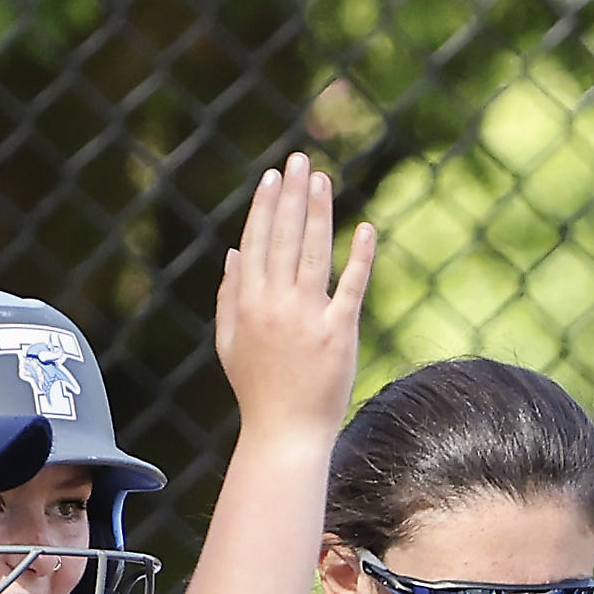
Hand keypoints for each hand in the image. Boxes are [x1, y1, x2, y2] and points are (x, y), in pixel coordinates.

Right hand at [208, 156, 374, 452]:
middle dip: (291, 194)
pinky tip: (365, 228)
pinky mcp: (340, 335)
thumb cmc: (256, 390)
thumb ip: (228, 295)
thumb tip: (234, 251)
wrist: (285, 434)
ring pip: (315, 253)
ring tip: (322, 180)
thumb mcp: (229, 342)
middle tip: (300, 160)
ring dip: (319, 212)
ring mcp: (310, 318)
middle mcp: (277, 304)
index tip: (273, 176)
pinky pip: (351, 288)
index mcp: (249, 303)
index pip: (258, 241)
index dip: (265, 206)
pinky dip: (359, 257)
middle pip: (285, 237)